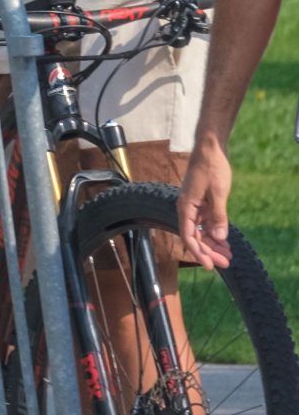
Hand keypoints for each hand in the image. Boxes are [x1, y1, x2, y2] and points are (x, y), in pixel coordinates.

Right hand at [179, 137, 235, 269]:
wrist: (209, 149)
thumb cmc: (212, 168)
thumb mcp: (218, 193)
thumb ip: (218, 216)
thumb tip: (219, 238)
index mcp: (186, 208)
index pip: (189, 237)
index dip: (199, 253)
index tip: (210, 265)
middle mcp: (187, 209)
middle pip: (195, 237)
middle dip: (209, 251)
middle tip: (225, 264)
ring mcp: (194, 206)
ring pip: (201, 231)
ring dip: (213, 244)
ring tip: (228, 255)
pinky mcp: (201, 203)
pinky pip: (206, 222)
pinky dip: (214, 232)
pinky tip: (224, 240)